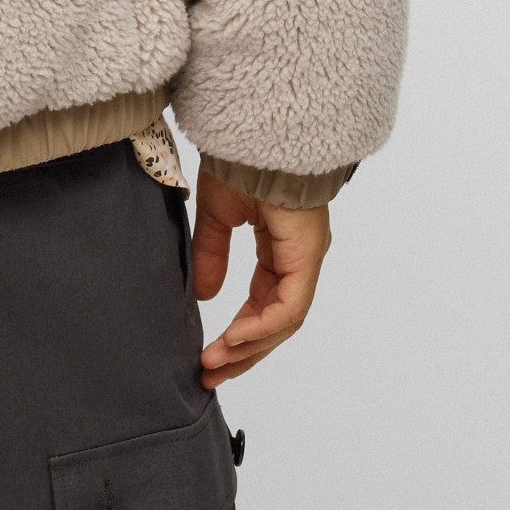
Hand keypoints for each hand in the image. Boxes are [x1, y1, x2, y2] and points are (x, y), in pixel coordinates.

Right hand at [192, 169, 330, 388]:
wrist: (258, 134)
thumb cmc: (242, 161)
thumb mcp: (218, 215)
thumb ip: (212, 254)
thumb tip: (203, 295)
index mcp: (280, 249)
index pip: (263, 304)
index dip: (238, 333)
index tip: (210, 355)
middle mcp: (298, 260)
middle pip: (275, 323)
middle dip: (243, 353)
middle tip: (212, 374)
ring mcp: (306, 260)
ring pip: (283, 321)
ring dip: (249, 346)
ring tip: (216, 363)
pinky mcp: (307, 257)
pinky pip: (288, 306)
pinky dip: (261, 326)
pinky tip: (234, 337)